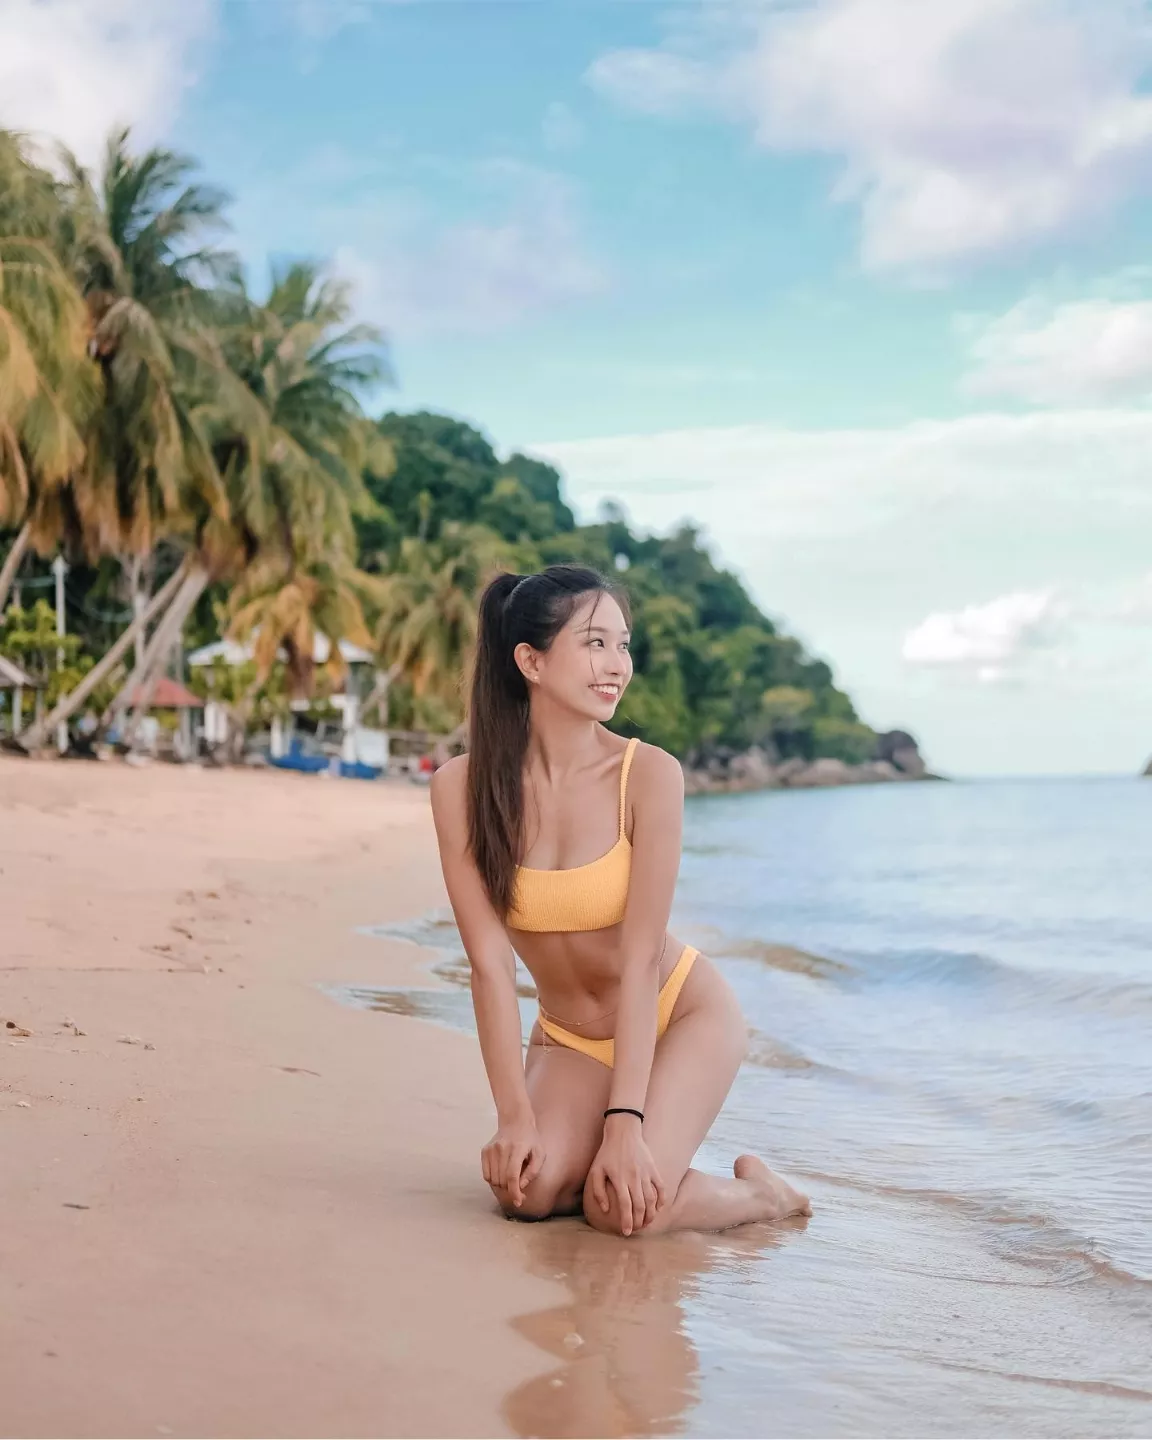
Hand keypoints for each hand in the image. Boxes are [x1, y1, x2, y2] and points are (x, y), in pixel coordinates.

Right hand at [481, 1118, 544, 1208]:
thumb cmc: (530, 1140)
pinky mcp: (485, 1151)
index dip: (514, 1192)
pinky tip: (502, 1172)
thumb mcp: (540, 1153)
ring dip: (502, 1185)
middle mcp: (502, 1148)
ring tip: (511, 1175)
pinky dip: (494, 1179)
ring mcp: (491, 1149)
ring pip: (493, 1180)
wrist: (515, 1121)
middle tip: (519, 1186)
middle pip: (502, 1180)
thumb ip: (533, 1172)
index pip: (512, 1175)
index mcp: (518, 1148)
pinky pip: (486, 1175)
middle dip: (511, 1189)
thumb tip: (520, 1186)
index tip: (518, 1202)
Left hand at [588, 1117, 665, 1235]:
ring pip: (652, 1199)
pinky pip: (661, 1187)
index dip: (627, 1221)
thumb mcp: (596, 1170)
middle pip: (640, 1206)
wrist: (623, 1131)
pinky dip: (662, 1199)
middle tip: (636, 1230)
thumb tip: (605, 1209)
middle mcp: (634, 1177)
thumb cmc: (607, 1152)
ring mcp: (646, 1173)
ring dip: (651, 1214)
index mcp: (619, 1179)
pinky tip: (659, 1208)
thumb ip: (598, 1191)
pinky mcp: (653, 1168)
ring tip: (646, 1223)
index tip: (626, 1232)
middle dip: (639, 1222)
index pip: (626, 1206)